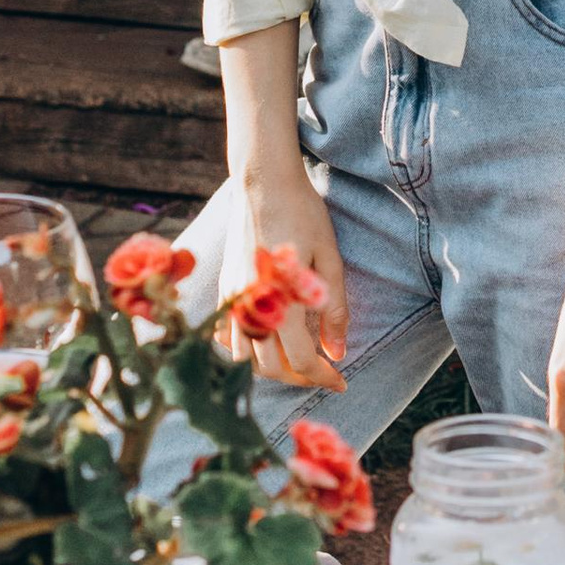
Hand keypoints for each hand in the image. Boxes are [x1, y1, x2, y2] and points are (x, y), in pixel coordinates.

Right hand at [233, 161, 349, 387]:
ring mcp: (232, 299)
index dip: (323, 378)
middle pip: (269, 368)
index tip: (341, 381)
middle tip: (322, 369)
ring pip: (244, 357)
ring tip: (296, 358)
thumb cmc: (304, 216)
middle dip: (298, 377)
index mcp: (282, 302)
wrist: (264, 182)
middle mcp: (251, 307)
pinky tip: (265, 340)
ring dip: (270, 366)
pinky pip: (226, 335)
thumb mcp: (329, 260)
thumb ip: (334, 311)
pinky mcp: (223, 288)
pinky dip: (245, 348)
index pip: (300, 361)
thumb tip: (337, 354)